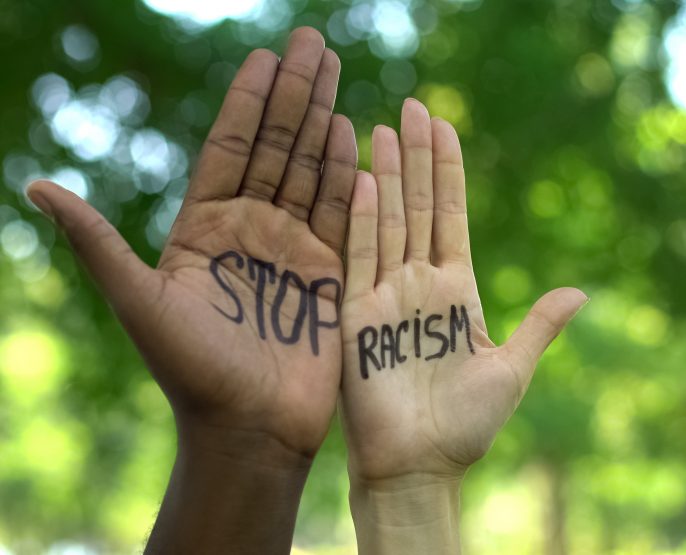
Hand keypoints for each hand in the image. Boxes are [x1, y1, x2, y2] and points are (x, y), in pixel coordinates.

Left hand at [28, 27, 355, 553]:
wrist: (247, 428)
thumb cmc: (191, 372)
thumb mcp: (138, 300)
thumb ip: (97, 241)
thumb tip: (34, 185)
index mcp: (204, 229)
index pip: (229, 148)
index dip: (246, 102)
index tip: (263, 56)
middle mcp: (248, 230)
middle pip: (273, 148)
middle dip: (293, 94)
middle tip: (312, 42)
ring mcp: (291, 248)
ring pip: (308, 171)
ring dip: (321, 120)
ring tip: (334, 72)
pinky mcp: (328, 272)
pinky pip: (340, 212)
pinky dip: (346, 173)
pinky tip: (352, 133)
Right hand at [340, 98, 585, 552]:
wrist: (418, 464)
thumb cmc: (465, 424)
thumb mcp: (512, 369)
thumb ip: (539, 325)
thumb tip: (581, 292)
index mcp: (454, 291)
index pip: (450, 217)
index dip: (447, 172)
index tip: (445, 126)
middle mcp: (417, 284)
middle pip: (416, 209)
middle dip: (416, 158)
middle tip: (413, 108)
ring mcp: (383, 295)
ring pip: (387, 223)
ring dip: (388, 176)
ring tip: (385, 128)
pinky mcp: (354, 315)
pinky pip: (358, 260)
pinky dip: (362, 221)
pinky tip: (366, 182)